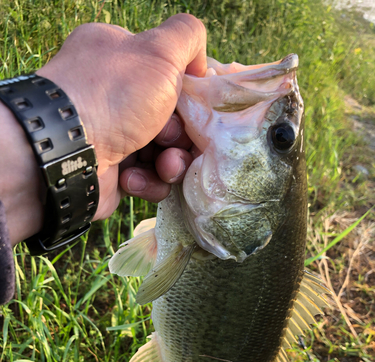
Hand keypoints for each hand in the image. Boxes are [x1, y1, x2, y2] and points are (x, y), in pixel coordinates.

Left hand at [37, 14, 206, 218]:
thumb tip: (200, 61)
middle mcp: (114, 98)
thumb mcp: (158, 51)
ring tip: (163, 166)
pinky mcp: (114, 174)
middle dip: (180, 136)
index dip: (187, 98)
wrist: (69, 154)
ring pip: (164, 154)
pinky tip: (132, 178)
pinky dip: (148, 182)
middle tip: (170, 140)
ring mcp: (113, 137)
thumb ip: (186, 36)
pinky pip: (148, 180)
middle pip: (171, 121)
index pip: (168, 79)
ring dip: (171, 164)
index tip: (193, 110)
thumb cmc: (115, 96)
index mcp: (120, 61)